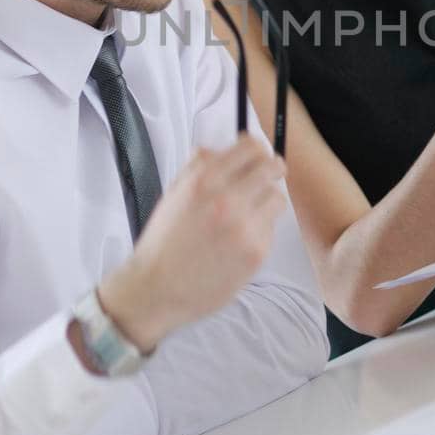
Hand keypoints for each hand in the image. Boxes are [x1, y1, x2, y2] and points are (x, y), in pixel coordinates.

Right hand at [97, 134, 285, 352]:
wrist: (157, 288)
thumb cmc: (164, 242)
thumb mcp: (174, 193)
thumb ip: (198, 166)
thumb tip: (222, 149)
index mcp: (204, 179)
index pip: (250, 147)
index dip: (256, 149)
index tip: (257, 155)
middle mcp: (226, 198)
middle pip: (271, 167)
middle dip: (272, 169)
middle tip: (268, 177)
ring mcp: (244, 225)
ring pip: (277, 197)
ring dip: (267, 201)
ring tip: (251, 213)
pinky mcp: (256, 251)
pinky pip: (271, 228)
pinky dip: (261, 230)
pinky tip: (241, 239)